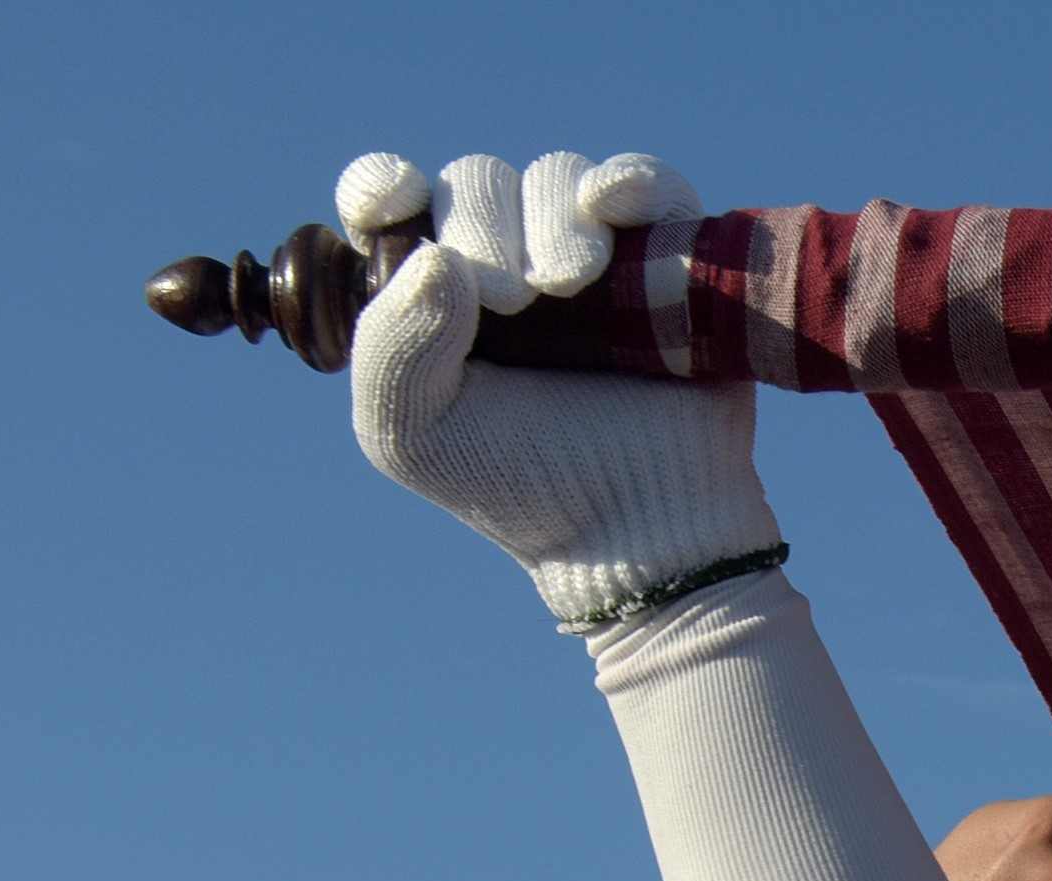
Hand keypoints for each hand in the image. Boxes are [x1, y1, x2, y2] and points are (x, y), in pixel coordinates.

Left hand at [341, 149, 777, 628]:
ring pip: (555, 179)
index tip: (395, 205)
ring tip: (570, 286)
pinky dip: (629, 181)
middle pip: (476, 182)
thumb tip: (437, 257)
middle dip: (483, 226)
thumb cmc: (517, 488)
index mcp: (429, 294)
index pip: (390, 199)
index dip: (384, 185)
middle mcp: (505, 260)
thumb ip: (389, 346)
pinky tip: (612, 210)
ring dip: (553, 220)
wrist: (643, 530)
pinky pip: (647, 184)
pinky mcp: (666, 260)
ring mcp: (590, 257)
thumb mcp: (408, 433)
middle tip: (515, 301)